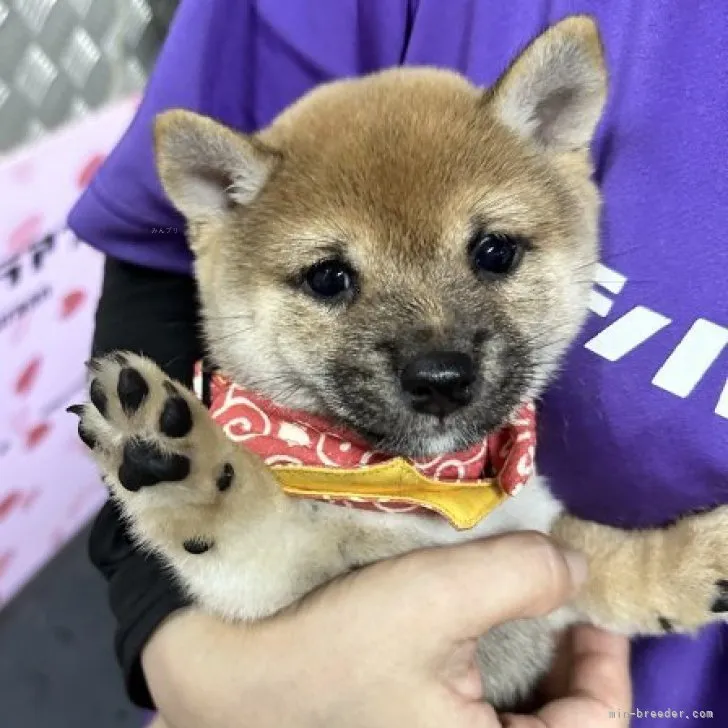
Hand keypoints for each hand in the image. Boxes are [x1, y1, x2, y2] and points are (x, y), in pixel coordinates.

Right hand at [142, 532, 629, 727]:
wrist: (226, 672)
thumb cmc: (334, 644)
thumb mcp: (435, 597)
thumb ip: (523, 573)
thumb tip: (575, 567)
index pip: (595, 727)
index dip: (607, 662)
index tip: (588, 598)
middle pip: (554, 719)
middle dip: (562, 653)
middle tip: (548, 590)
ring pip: (511, 708)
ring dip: (521, 652)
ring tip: (505, 597)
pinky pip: (467, 704)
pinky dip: (481, 661)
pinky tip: (461, 622)